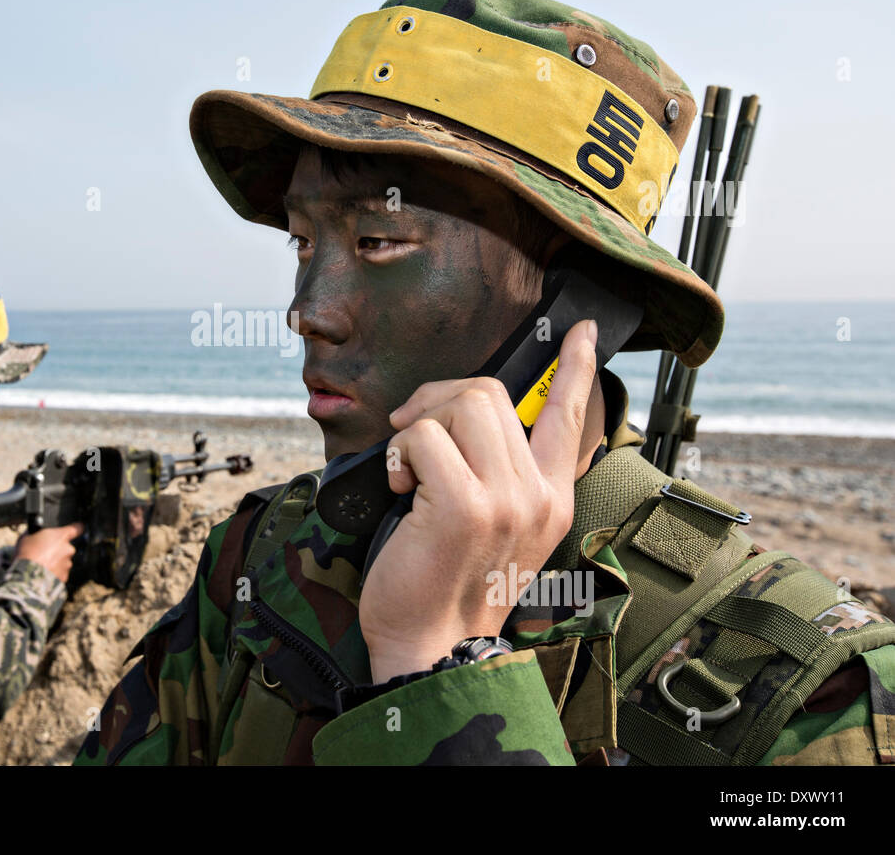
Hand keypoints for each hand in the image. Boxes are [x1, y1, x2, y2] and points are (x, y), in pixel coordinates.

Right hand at [15, 521, 81, 583]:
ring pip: (63, 561)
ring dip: (56, 563)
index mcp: (61, 536)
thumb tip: (34, 532)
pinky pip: (60, 573)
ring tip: (41, 566)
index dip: (77, 528)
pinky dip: (54, 574)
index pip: (77, 528)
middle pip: (66, 547)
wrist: (26, 576)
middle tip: (44, 554)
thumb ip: (36, 533)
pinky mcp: (64, 577)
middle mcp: (68, 549)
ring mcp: (67, 564)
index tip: (77, 528)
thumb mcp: (26, 537)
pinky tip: (43, 574)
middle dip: (58, 550)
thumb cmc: (26, 554)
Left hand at [359, 319, 598, 682]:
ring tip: (408, 471)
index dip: (576, 367)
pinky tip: (398, 488)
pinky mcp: (463, 506)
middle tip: (410, 430)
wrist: (431, 648)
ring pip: (460, 405)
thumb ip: (495, 475)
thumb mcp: (493, 528)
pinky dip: (396, 454)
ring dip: (417, 426)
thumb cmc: (445, 586)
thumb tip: (458, 417)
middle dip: (437, 398)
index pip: (570, 418)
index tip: (582, 331)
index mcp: (550, 498)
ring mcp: (504, 500)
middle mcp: (536, 495)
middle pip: (490, 393)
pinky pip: (421, 437)